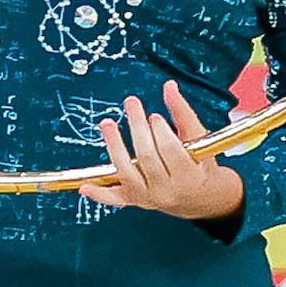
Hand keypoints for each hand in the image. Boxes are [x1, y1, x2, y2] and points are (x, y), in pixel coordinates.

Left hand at [74, 85, 246, 226]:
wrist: (200, 198)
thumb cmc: (200, 166)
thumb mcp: (199, 140)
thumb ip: (183, 113)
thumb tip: (169, 86)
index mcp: (188, 176)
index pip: (171, 151)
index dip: (161, 132)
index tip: (154, 116)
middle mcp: (167, 190)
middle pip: (147, 158)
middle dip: (137, 128)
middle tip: (132, 105)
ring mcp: (148, 197)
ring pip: (127, 172)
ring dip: (114, 147)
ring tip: (107, 123)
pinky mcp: (134, 200)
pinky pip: (114, 199)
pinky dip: (99, 194)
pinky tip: (85, 187)